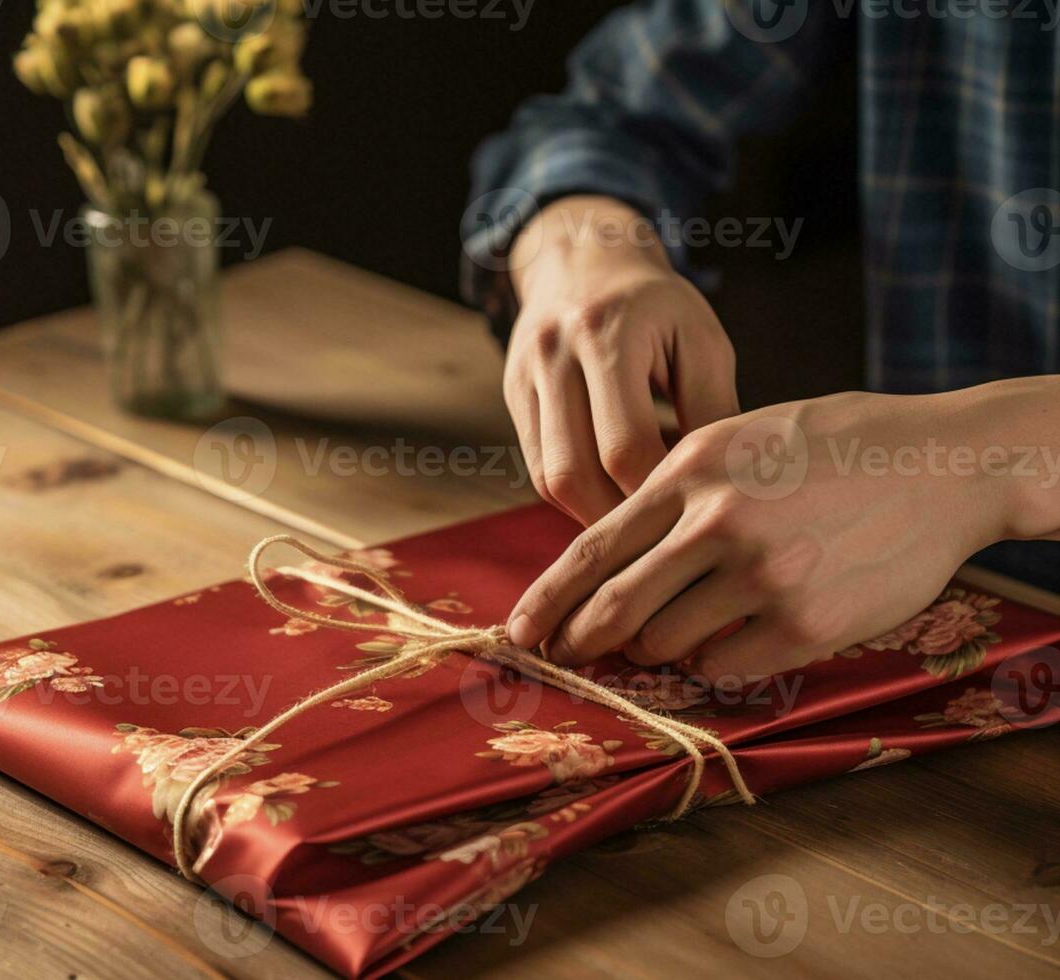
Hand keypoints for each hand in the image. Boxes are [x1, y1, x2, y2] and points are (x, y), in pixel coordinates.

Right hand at [504, 195, 738, 526]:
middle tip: (666, 535)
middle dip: (621, 516)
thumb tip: (720, 488)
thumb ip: (713, 409)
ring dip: (594, 514)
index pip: (624, 446)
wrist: (585, 259)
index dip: (658, 492)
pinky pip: (538, 468)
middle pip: (573, 472)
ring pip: (548, 479)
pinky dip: (576, 494)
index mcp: (605, 332)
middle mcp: (553, 354)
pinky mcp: (513, 396)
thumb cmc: (658, 307)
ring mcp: (524, 377)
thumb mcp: (701, 341)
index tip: (694, 514)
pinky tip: (612, 499)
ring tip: (641, 522)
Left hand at [507, 388, 1026, 686]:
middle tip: (571, 656)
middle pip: (616, 609)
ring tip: (684, 624)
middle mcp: (718, 524)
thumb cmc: (831, 448)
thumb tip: (613, 555)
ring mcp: (764, 577)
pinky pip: (726, 668)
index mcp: (692, 471)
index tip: (519, 631)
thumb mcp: (739, 439)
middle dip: (584, 641)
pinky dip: (716, 662)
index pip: (594, 548)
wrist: (938, 465)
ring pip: (667, 645)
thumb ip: (674, 490)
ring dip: (661, 647)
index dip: (548, 597)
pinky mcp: (806, 624)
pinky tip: (736, 635)